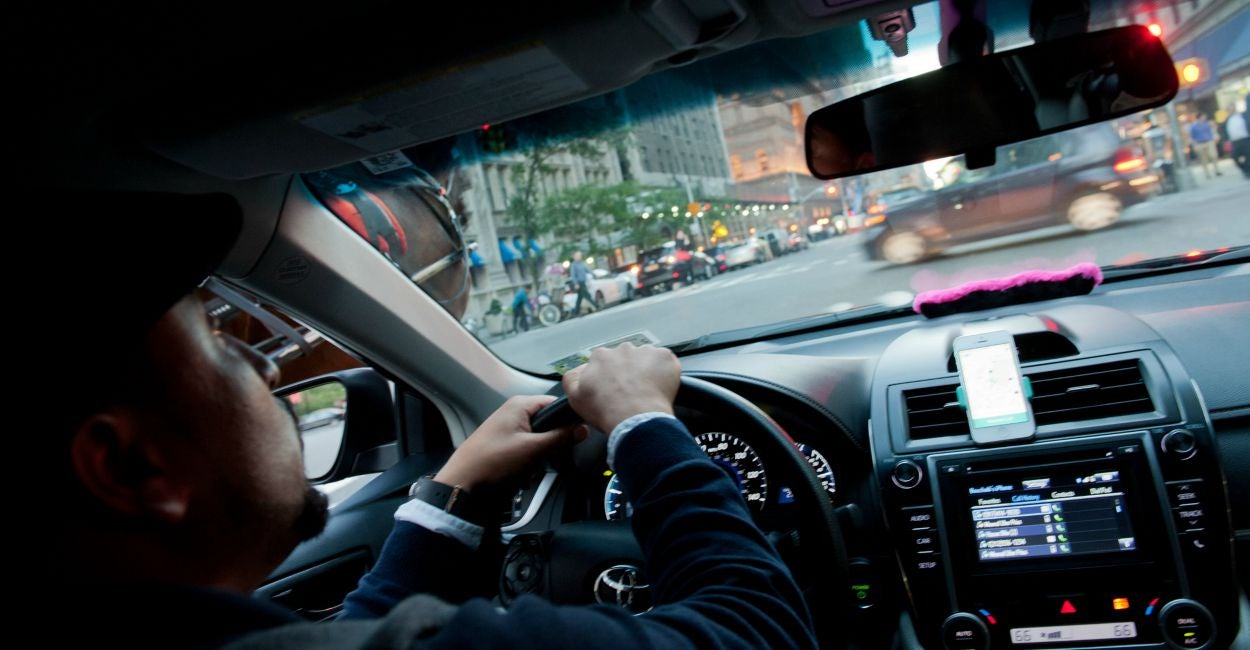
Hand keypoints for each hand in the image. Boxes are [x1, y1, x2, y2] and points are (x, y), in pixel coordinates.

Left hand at [435, 395, 584, 490]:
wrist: (463, 484)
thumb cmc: (494, 461)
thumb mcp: (532, 449)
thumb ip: (560, 437)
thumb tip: (583, 429)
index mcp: (521, 404)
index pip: (557, 403)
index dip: (570, 418)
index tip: (581, 434)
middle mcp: (516, 411)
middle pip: (550, 422)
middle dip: (554, 442)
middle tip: (554, 457)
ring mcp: (510, 428)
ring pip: (541, 438)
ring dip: (542, 454)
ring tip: (534, 467)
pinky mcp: (506, 444)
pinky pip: (529, 448)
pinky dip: (531, 460)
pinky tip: (525, 472)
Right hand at [563, 343, 680, 433]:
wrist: (635, 419)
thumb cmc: (607, 411)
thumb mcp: (575, 397)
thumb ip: (572, 378)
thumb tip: (579, 371)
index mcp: (600, 356)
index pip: (606, 362)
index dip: (611, 377)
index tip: (615, 389)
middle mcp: (622, 349)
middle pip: (627, 358)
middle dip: (630, 372)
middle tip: (632, 392)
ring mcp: (645, 352)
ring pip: (647, 359)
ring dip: (647, 371)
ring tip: (647, 392)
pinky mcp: (665, 358)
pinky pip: (666, 362)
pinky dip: (665, 373)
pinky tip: (659, 388)